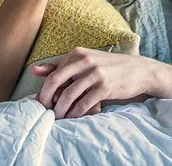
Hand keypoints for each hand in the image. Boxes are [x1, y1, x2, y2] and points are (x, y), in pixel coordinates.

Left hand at [31, 48, 152, 118]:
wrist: (138, 70)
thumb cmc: (108, 67)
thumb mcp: (85, 61)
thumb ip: (60, 66)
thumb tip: (34, 70)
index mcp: (77, 53)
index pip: (53, 73)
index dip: (44, 90)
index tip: (42, 102)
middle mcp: (85, 61)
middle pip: (55, 81)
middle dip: (46, 99)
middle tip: (44, 111)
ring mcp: (95, 74)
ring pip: (69, 95)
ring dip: (60, 110)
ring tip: (58, 117)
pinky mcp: (105, 87)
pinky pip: (83, 104)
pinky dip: (75, 113)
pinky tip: (72, 118)